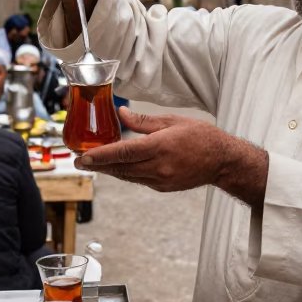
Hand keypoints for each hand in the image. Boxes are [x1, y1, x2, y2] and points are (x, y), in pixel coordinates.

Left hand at [74, 108, 268, 206]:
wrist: (222, 161)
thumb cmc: (201, 137)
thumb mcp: (173, 121)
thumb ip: (144, 120)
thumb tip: (122, 114)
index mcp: (160, 147)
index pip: (123, 152)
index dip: (100, 156)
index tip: (83, 157)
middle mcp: (158, 167)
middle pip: (120, 167)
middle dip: (97, 165)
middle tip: (78, 161)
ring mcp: (160, 180)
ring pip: (127, 176)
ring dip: (109, 170)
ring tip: (92, 164)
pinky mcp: (163, 187)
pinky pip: (138, 180)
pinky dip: (125, 173)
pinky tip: (117, 167)